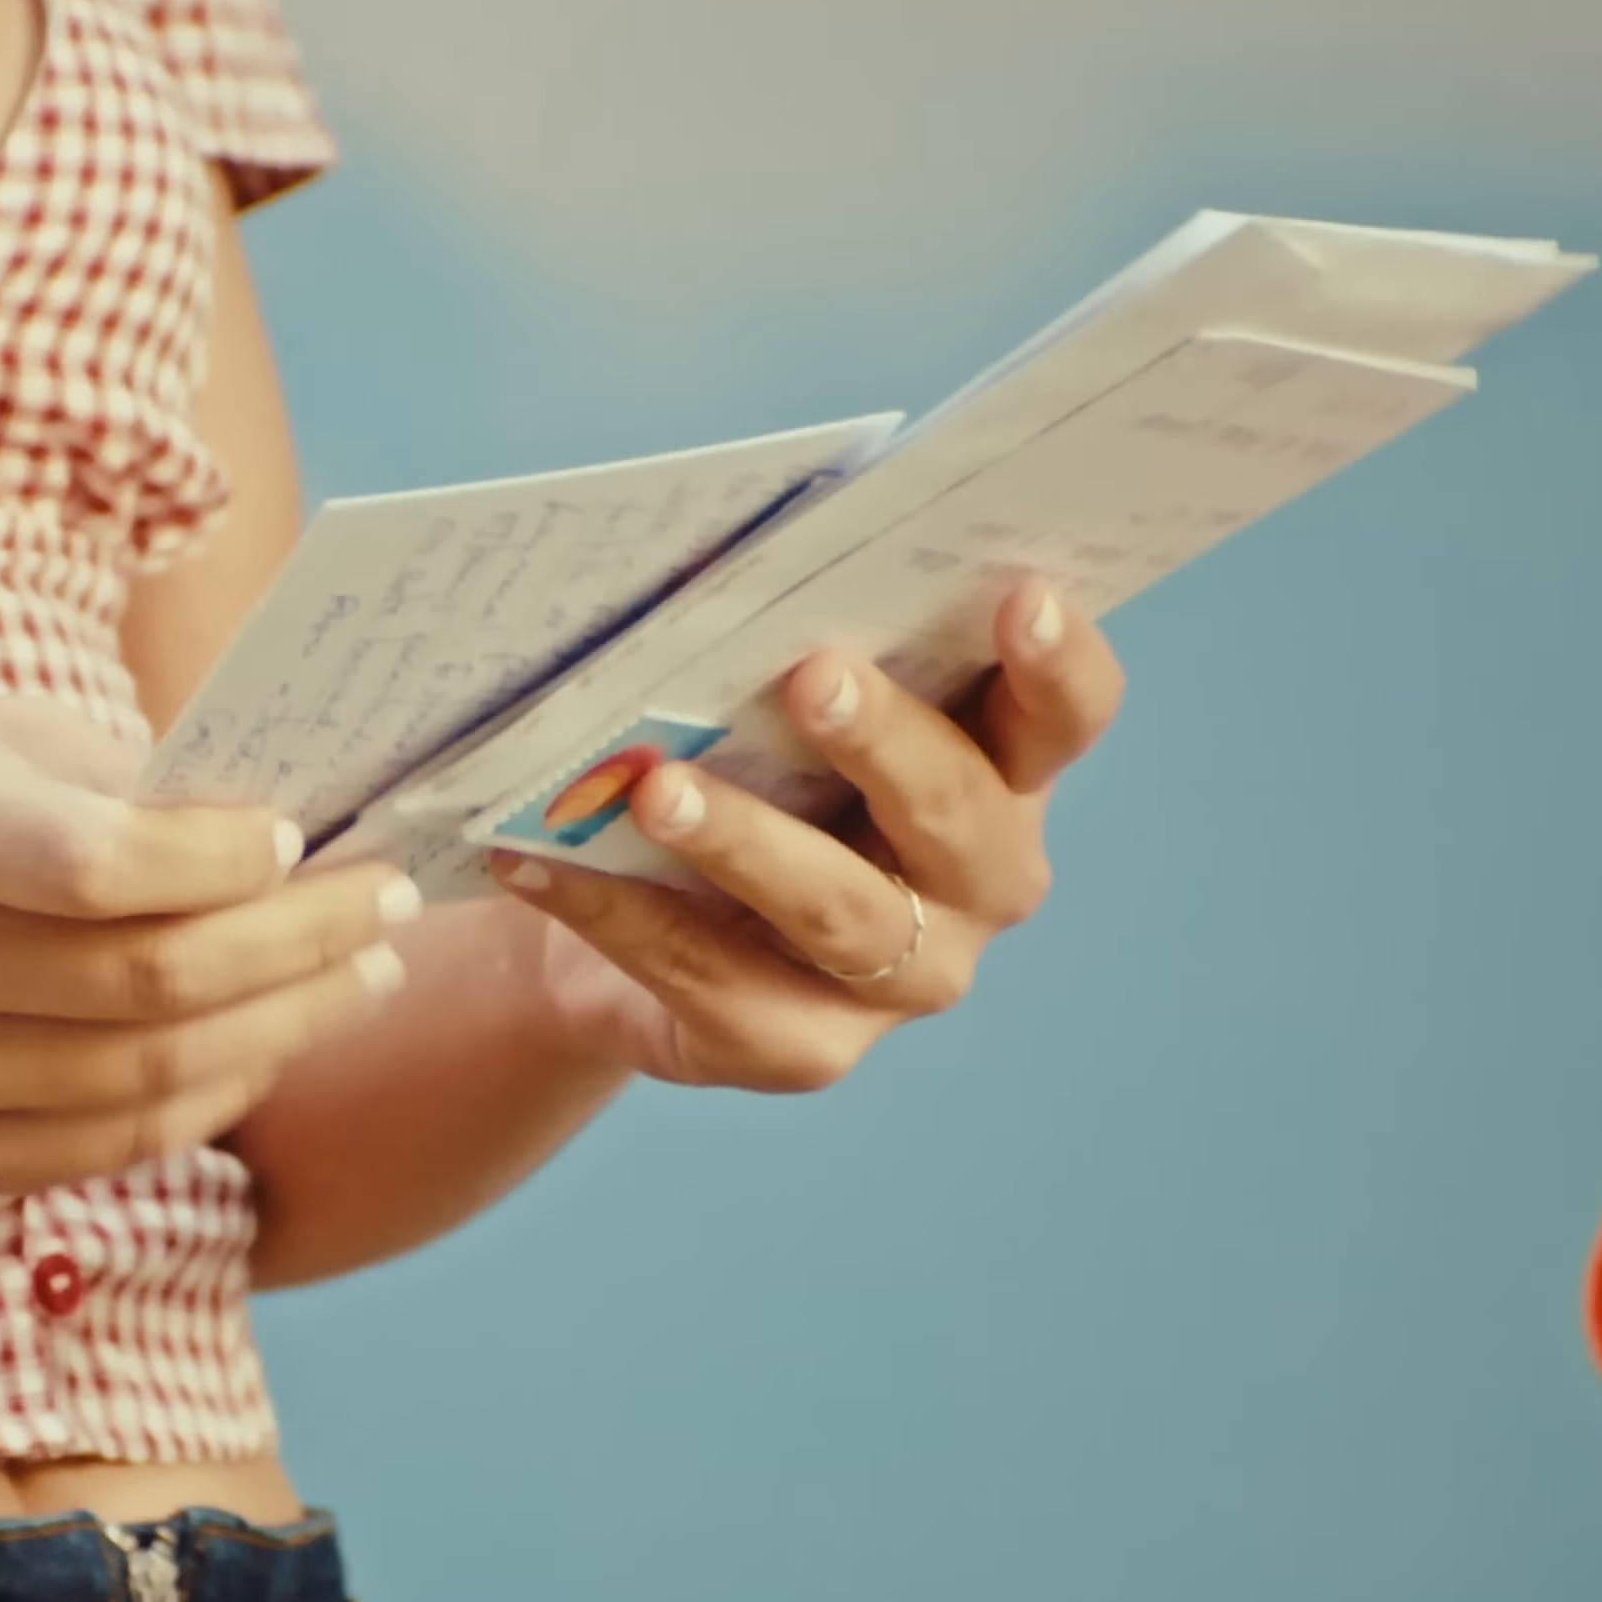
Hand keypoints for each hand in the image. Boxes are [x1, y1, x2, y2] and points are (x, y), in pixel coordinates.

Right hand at [0, 695, 418, 1193]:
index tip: (301, 837)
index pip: (96, 866)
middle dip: (301, 945)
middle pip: (148, 984)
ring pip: (148, 1075)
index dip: (219, 862)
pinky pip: (110, 1145)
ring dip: (284, 1026)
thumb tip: (285, 820)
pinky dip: (210, 1099)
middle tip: (389, 907)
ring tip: (361, 975)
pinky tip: (267, 1046)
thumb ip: (115, 774)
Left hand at [499, 579, 1123, 1090]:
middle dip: (885, 742)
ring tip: (655, 791)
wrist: (619, 916)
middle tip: (811, 677)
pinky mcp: (801, 1048)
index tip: (1022, 596)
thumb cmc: (727, 763)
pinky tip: (539, 858)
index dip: (1057, 664)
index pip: (1062, 717)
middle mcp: (976, 883)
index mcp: (999, 770)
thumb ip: (784, 632)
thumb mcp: (763, 693)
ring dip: (744, 842)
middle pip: (958, 815)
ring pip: (834, 910)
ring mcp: (898, 979)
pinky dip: (616, 913)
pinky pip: (707, 978)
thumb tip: (714, 554)